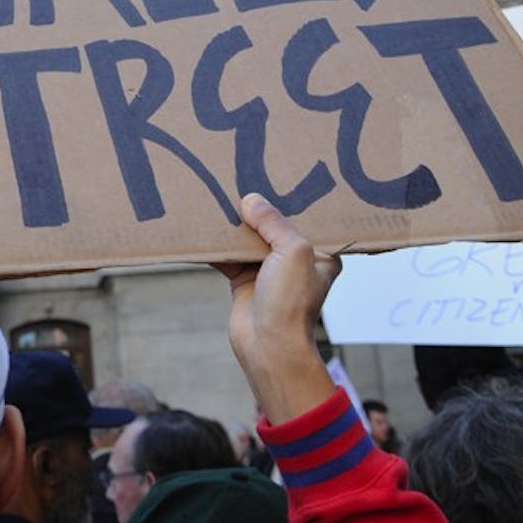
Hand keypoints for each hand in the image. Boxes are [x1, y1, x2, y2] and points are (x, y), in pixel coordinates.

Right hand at [215, 193, 341, 424]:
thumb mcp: (292, 251)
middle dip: (257, 209)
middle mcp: (295, 261)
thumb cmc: (291, 303)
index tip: (273, 176)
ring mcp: (268, 271)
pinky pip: (228, 257)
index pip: (305, 218)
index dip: (290, 199)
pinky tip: (203, 230)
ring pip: (247, 240)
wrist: (268, 346)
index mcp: (320, 253)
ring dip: (233, 226)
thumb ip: (273, 222)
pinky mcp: (244, 281)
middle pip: (272, 226)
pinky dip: (215, 246)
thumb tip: (250, 200)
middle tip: (240, 181)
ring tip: (218, 199)